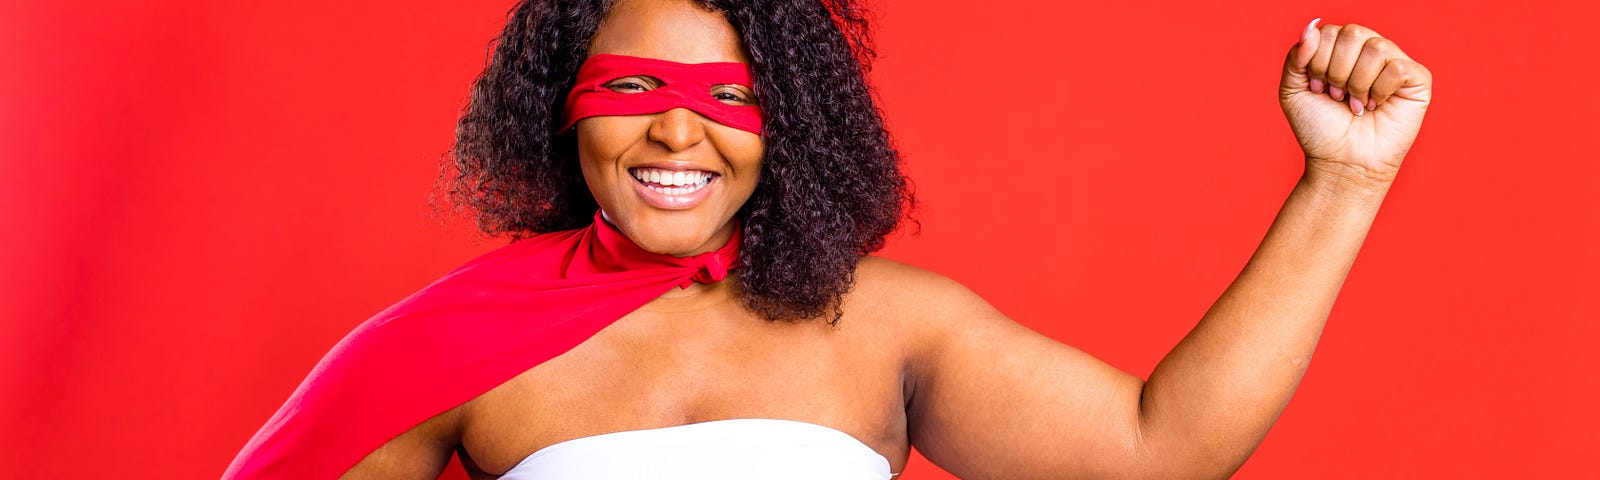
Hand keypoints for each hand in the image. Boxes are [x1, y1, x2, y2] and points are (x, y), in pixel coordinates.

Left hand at [1281, 19, 1432, 185]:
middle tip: (1337, 96)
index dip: (1318, 62)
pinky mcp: (1417, 80)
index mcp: (1342, 49)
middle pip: (1353, 33)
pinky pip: (1398, 68)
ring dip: (1358, 83)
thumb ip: (1295, 57)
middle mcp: (1369, 51)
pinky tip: (1376, 106)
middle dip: (1336, 71)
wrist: (1340, 162)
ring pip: (1376, 48)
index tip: (1318, 89)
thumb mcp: (1292, 91)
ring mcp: (1395, 63)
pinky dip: (1380, 90)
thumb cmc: (1319, 129)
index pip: (1329, 32)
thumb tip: (1311, 26)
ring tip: (1356, 104)